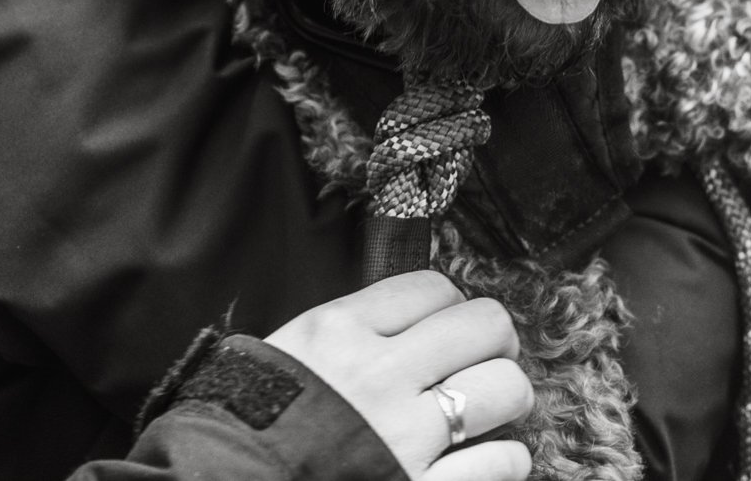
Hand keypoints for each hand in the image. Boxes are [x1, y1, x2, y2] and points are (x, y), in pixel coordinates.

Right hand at [265, 271, 534, 480]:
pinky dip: (505, 459)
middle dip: (493, 342)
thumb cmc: (245, 429)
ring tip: (491, 409)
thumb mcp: (283, 356)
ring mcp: (405, 436)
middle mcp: (379, 374)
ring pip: (504, 387)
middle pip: (484, 325)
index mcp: (339, 331)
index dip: (451, 307)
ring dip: (505, 397)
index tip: (447, 327)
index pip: (432, 288)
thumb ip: (342, 335)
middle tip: (485, 360)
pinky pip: (502, 461)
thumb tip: (401, 323)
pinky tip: (485, 459)